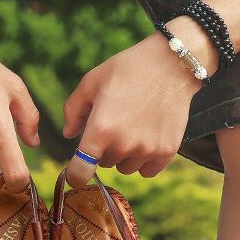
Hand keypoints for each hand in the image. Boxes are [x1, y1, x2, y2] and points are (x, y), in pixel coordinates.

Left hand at [63, 18, 215, 187]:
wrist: (171, 64)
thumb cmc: (128, 70)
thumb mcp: (92, 82)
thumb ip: (73, 110)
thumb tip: (68, 134)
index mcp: (101, 130)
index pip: (80, 172)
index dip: (75, 175)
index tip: (77, 172)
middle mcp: (123, 145)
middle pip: (104, 164)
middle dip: (105, 149)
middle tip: (116, 124)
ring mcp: (146, 150)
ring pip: (126, 168)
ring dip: (125, 155)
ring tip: (133, 128)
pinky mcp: (166, 152)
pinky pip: (147, 171)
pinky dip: (145, 160)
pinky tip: (147, 138)